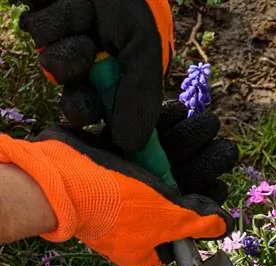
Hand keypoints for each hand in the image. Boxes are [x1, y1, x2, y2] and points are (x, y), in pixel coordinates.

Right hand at [0, 103, 237, 265]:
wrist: (62, 178)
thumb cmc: (119, 204)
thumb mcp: (167, 218)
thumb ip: (199, 221)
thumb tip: (226, 226)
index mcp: (148, 245)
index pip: (186, 225)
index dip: (207, 203)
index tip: (222, 180)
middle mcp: (135, 220)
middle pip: (177, 192)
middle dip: (201, 165)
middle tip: (224, 145)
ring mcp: (120, 192)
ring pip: (161, 166)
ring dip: (186, 142)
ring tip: (207, 122)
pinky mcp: (108, 165)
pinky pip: (140, 148)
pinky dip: (160, 131)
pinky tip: (179, 113)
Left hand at [19, 0, 173, 151]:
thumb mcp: (143, 45)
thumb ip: (140, 97)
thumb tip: (132, 145)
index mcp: (129, 76)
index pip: (121, 123)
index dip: (115, 135)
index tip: (114, 145)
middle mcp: (98, 67)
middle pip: (81, 111)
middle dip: (83, 100)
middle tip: (93, 76)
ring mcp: (68, 47)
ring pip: (56, 73)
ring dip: (71, 45)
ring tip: (87, 16)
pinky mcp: (43, 26)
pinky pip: (39, 38)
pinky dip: (55, 18)